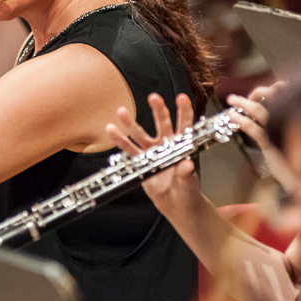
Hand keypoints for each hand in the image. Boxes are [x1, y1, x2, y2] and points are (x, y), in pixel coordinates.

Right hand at [106, 92, 203, 215]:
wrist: (175, 203)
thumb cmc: (187, 190)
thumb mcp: (189, 183)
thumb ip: (186, 173)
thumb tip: (187, 165)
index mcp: (183, 145)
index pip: (185, 125)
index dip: (184, 111)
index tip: (181, 97)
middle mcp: (166, 144)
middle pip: (162, 123)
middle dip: (158, 109)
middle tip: (153, 97)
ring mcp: (152, 151)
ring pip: (141, 134)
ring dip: (131, 122)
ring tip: (122, 111)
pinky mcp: (141, 161)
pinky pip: (129, 149)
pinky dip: (120, 140)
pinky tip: (111, 129)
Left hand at [227, 82, 293, 190]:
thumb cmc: (300, 161)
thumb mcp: (293, 139)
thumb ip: (285, 123)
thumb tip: (277, 106)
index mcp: (298, 118)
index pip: (288, 96)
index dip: (277, 89)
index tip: (268, 89)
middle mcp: (292, 122)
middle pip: (275, 98)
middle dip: (259, 92)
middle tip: (246, 95)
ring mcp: (281, 133)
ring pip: (260, 111)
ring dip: (244, 103)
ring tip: (232, 100)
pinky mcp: (272, 146)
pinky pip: (254, 129)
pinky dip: (242, 121)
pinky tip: (233, 117)